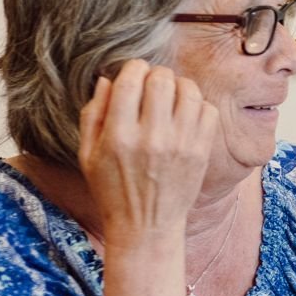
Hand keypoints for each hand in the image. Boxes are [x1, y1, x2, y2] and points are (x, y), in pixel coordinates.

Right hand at [76, 60, 219, 246]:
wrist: (146, 227)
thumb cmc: (112, 190)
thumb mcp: (87, 155)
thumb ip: (93, 114)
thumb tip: (107, 79)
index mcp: (119, 136)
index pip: (131, 80)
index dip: (133, 68)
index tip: (133, 73)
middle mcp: (152, 138)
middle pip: (162, 79)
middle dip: (156, 74)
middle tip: (152, 85)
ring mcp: (180, 145)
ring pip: (189, 90)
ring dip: (179, 86)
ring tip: (170, 97)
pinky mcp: (200, 152)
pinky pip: (208, 110)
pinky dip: (197, 105)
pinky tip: (185, 114)